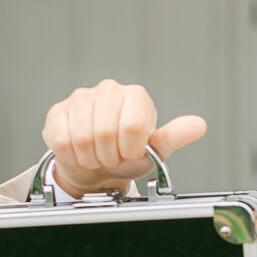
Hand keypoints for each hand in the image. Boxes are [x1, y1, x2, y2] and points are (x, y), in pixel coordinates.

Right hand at [41, 79, 206, 196]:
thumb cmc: (128, 156)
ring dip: (91, 157)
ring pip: (82, 138)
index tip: (130, 152)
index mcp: (136, 96)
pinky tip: (80, 152)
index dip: (130, 149)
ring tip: (98, 155)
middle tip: (113, 156)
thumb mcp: (155, 151)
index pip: (132, 127)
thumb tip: (198, 125)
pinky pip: (62, 140)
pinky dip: (72, 156)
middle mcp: (109, 90)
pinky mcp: (58, 111)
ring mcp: (81, 98)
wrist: (99, 167)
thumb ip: (175, 136)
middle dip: (110, 155)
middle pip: (105, 132)